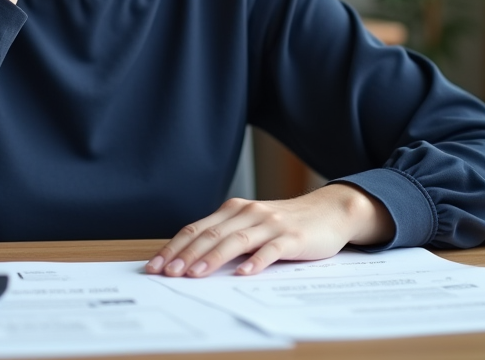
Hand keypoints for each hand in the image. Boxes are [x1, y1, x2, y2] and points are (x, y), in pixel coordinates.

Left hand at [145, 183, 393, 277]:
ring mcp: (270, 224)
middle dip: (185, 255)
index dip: (174, 247)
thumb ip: (227, 237)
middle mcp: (249, 213)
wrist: (329, 212)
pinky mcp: (292, 238)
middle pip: (210, 234)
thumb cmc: (285, 224)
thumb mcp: (252, 225)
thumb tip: (191, 261)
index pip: (196, 229)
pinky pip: (271, 250)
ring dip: (213, 258)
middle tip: (167, 273)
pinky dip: (256, 262)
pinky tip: (244, 274)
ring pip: (235, 241)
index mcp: (234, 210)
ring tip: (195, 275)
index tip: (155, 265)